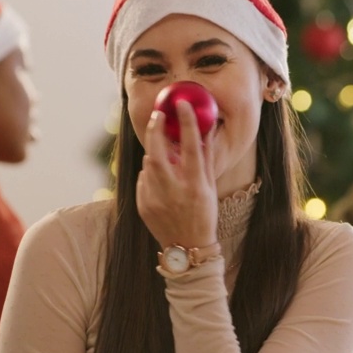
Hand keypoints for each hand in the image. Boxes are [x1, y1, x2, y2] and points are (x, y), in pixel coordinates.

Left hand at [136, 102, 217, 251]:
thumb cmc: (204, 216)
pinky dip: (151, 174)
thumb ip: (207, 159)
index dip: (186, 122)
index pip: (190, 146)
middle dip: (156, 130)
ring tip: (165, 155)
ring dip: (156, 154)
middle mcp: (173, 191)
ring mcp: (154, 199)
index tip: (182, 105)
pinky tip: (161, 180)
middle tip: (158, 116)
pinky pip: (144, 180)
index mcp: (195, 185)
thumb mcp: (210, 188)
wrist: (187, 247)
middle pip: (158, 152)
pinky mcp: (142, 205)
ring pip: (149, 164)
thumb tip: (206, 132)